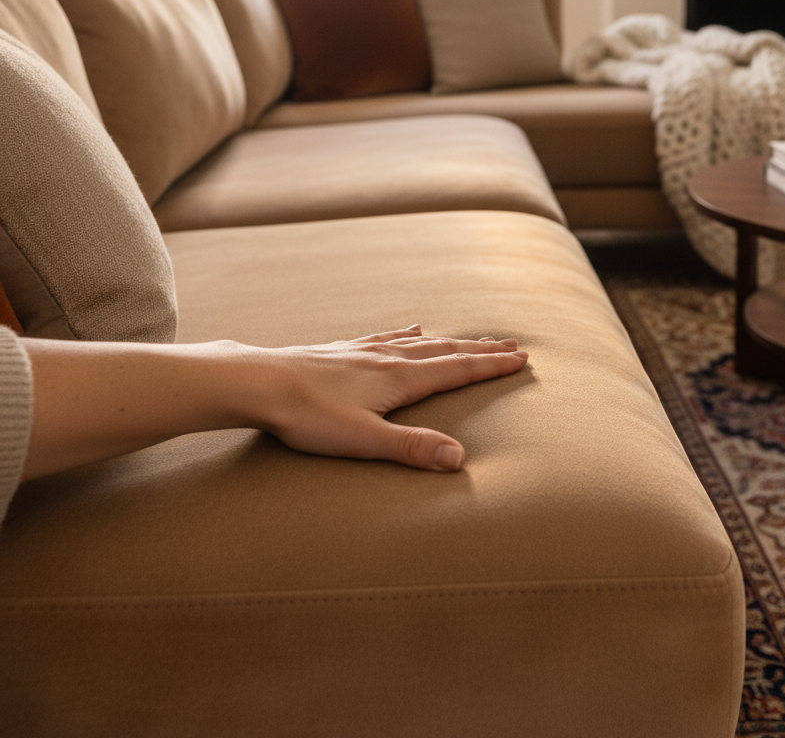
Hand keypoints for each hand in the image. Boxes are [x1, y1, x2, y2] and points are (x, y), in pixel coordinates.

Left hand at [252, 326, 528, 471]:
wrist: (259, 382)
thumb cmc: (308, 415)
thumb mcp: (364, 439)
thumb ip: (413, 448)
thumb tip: (460, 459)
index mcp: (400, 379)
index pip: (457, 370)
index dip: (491, 367)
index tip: (521, 359)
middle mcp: (388, 358)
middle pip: (447, 351)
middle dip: (482, 351)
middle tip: (514, 345)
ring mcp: (365, 350)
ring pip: (421, 341)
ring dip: (453, 341)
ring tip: (474, 338)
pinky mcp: (343, 350)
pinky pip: (387, 336)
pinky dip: (409, 333)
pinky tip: (411, 328)